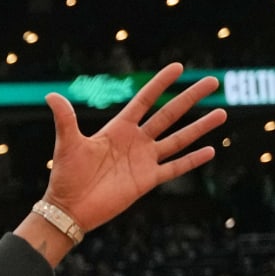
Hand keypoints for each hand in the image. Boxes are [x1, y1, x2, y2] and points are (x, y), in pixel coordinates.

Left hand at [41, 64, 225, 233]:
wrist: (69, 208)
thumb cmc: (66, 176)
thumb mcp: (67, 144)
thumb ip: (66, 119)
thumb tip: (51, 95)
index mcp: (118, 128)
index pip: (144, 100)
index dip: (160, 83)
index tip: (178, 67)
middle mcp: (135, 141)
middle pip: (168, 114)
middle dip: (190, 98)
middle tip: (212, 81)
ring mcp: (143, 160)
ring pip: (178, 139)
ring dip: (200, 127)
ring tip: (222, 113)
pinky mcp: (147, 180)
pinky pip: (174, 168)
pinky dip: (192, 160)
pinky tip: (211, 150)